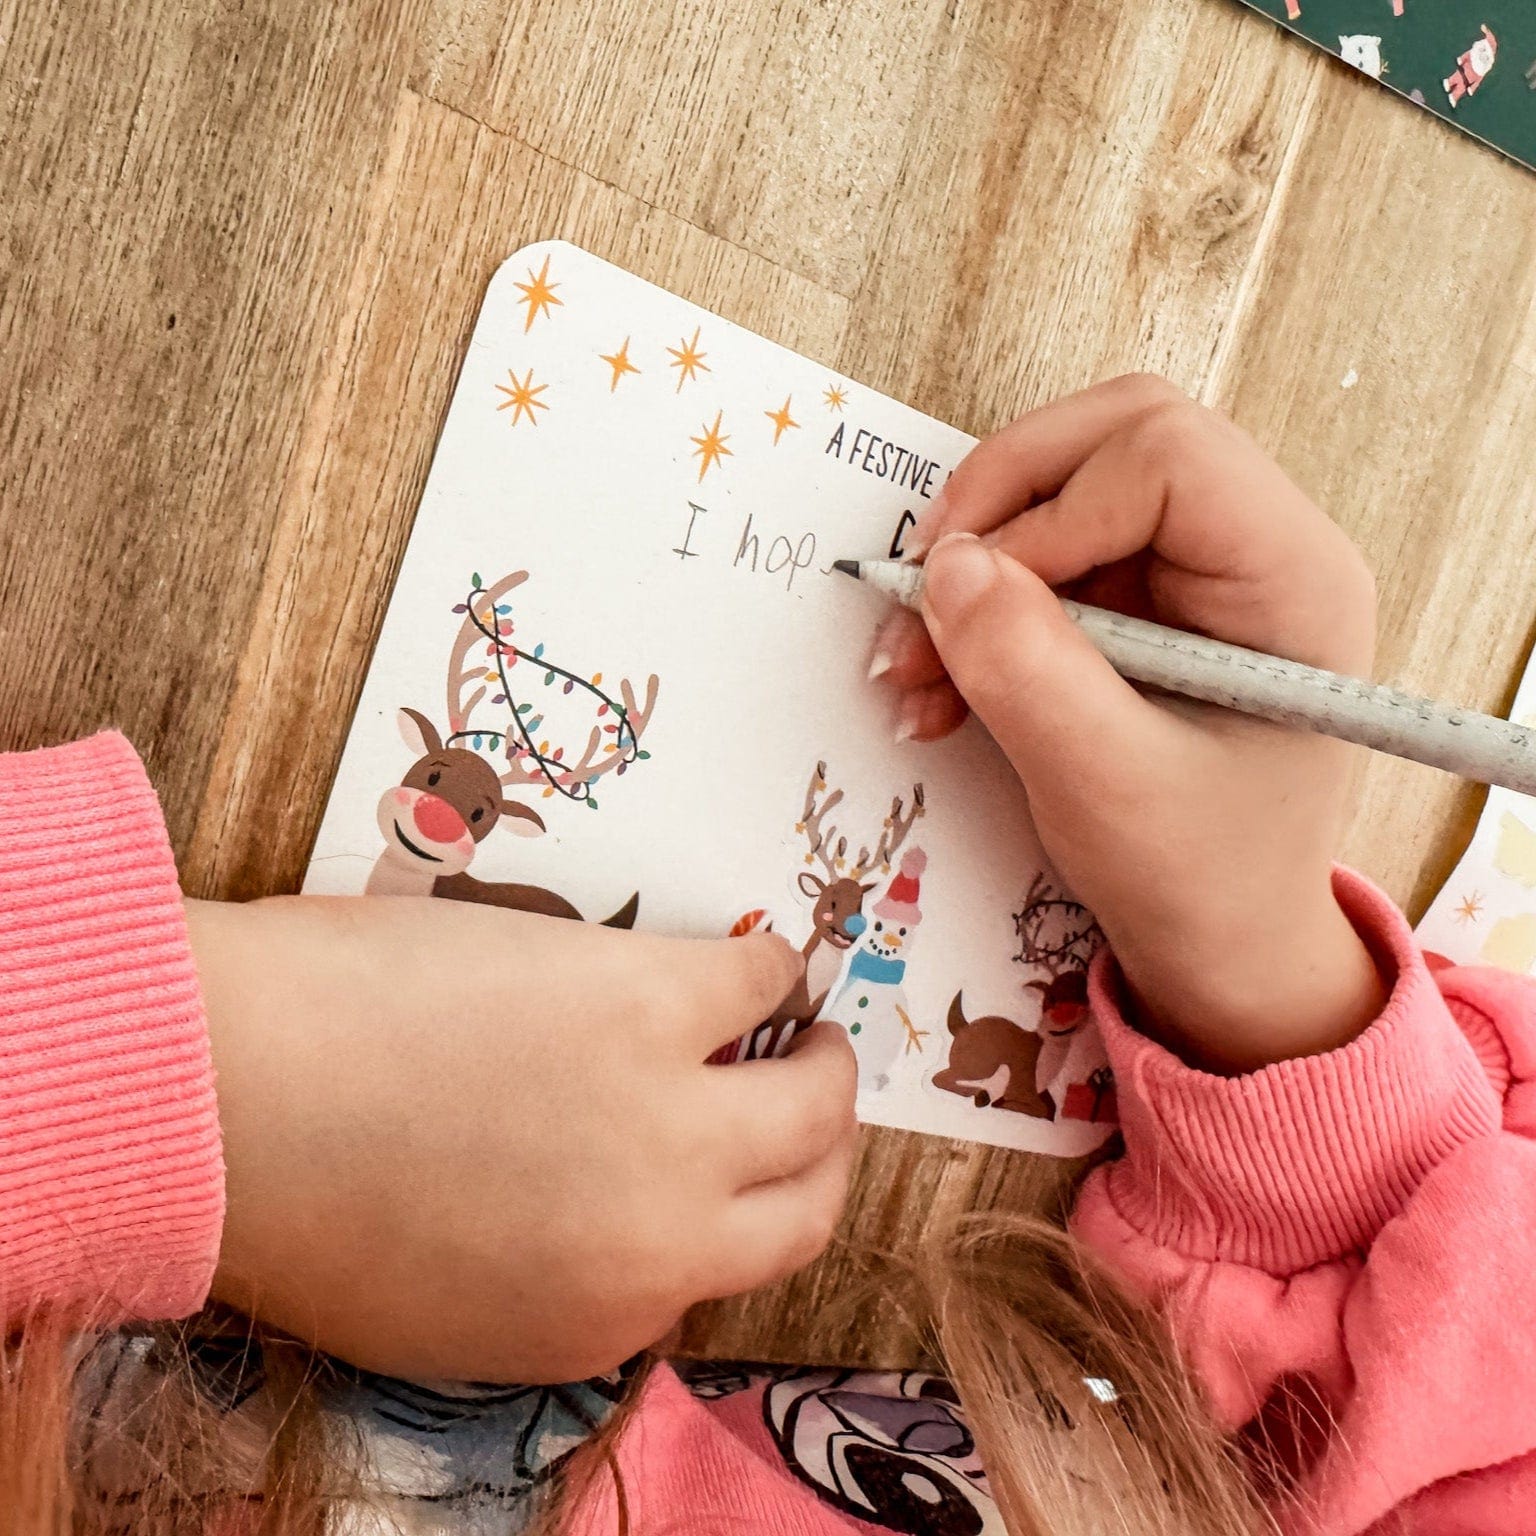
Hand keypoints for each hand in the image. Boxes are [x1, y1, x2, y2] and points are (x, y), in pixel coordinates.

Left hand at [186, 896, 854, 1381]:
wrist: (221, 1091)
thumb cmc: (295, 1195)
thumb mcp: (438, 1307)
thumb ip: (550, 1285)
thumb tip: (609, 1220)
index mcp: (597, 1322)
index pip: (723, 1280)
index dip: (732, 1216)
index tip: (731, 1170)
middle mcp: (661, 1238)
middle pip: (805, 1204)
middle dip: (815, 1153)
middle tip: (806, 1095)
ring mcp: (670, 1118)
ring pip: (815, 1101)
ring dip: (820, 1061)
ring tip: (803, 1028)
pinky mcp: (654, 1000)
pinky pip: (760, 980)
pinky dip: (770, 971)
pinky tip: (750, 960)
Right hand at [872, 375, 1385, 1070]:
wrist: (1221, 945)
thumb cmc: (1198, 877)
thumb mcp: (1106, 785)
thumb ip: (1028, 670)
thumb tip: (947, 565)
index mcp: (1292, 578)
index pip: (1164, 456)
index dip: (1048, 509)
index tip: (971, 599)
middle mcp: (1255, 547)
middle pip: (1113, 436)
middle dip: (999, 505)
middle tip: (923, 588)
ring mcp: (1198, 570)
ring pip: (1065, 486)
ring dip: (974, 564)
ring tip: (912, 665)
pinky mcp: (1147, 601)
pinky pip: (1045, 554)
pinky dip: (979, 608)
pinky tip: (937, 685)